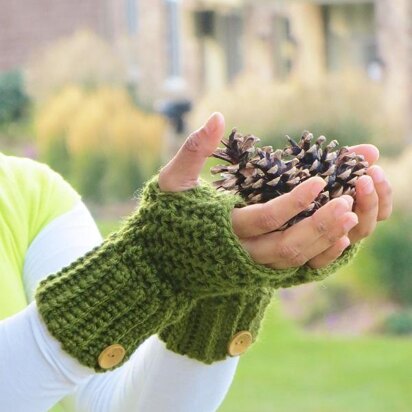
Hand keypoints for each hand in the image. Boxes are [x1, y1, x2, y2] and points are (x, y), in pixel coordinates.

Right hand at [158, 113, 388, 270]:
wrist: (158, 264)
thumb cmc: (166, 217)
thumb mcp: (172, 181)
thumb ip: (193, 150)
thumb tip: (216, 116)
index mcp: (222, 229)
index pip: (265, 218)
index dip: (294, 201)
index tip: (320, 179)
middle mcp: (240, 254)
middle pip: (287, 246)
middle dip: (319, 225)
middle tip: (347, 202)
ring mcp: (249, 268)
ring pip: (292, 260)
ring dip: (323, 240)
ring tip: (351, 217)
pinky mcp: (254, 273)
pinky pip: (290, 269)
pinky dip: (315, 256)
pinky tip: (336, 238)